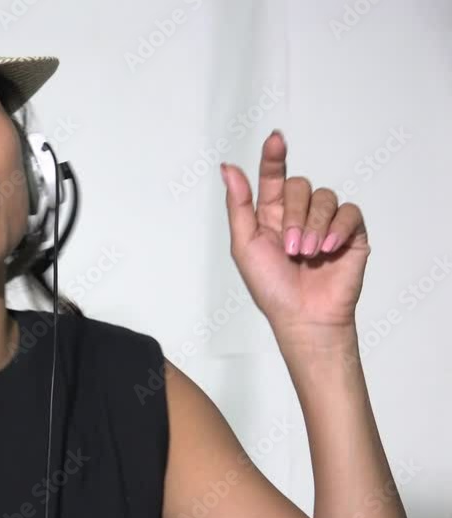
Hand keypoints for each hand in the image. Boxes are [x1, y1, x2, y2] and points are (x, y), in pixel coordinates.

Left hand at [220, 130, 370, 335]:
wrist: (303, 315)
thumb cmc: (270, 286)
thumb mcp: (244, 244)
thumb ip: (239, 204)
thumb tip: (228, 167)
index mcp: (271, 214)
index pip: (273, 176)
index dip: (273, 156)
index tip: (276, 139)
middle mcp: (299, 214)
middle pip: (300, 186)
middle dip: (294, 216)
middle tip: (291, 248)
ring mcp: (326, 222)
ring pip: (325, 197)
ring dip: (314, 226)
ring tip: (308, 254)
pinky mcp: (351, 233)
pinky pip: (349, 212)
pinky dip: (338, 228)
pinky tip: (328, 249)